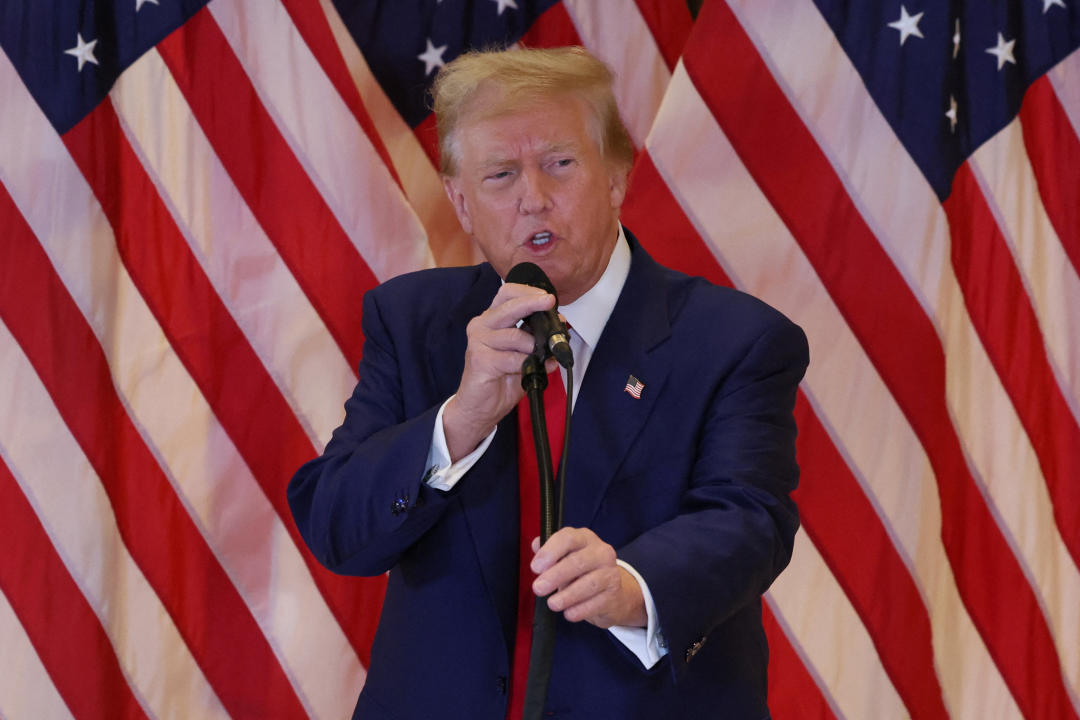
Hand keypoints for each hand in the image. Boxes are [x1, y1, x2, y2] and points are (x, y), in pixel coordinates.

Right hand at [443, 283, 557, 460]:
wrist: (478, 408)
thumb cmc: (500, 378)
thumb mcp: (523, 352)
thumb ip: (535, 336)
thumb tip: (559, 325)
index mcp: (492, 319)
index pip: (507, 293)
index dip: (528, 292)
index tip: (548, 298)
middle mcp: (482, 325)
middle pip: (509, 305)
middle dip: (533, 303)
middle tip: (549, 302)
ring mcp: (479, 342)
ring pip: (515, 336)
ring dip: (533, 348)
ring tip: (537, 359)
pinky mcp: (480, 360)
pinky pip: (513, 358)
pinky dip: (527, 366)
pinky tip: (529, 372)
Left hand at [530, 527, 645, 628]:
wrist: (612, 593)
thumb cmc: (582, 572)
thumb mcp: (566, 557)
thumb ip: (549, 550)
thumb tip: (536, 545)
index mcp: (585, 538)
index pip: (568, 538)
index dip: (549, 552)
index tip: (535, 567)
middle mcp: (601, 552)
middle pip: (578, 561)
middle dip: (555, 576)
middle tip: (538, 588)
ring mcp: (610, 574)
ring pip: (589, 584)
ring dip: (567, 595)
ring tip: (552, 604)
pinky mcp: (614, 595)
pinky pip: (596, 603)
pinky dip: (580, 610)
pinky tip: (568, 613)